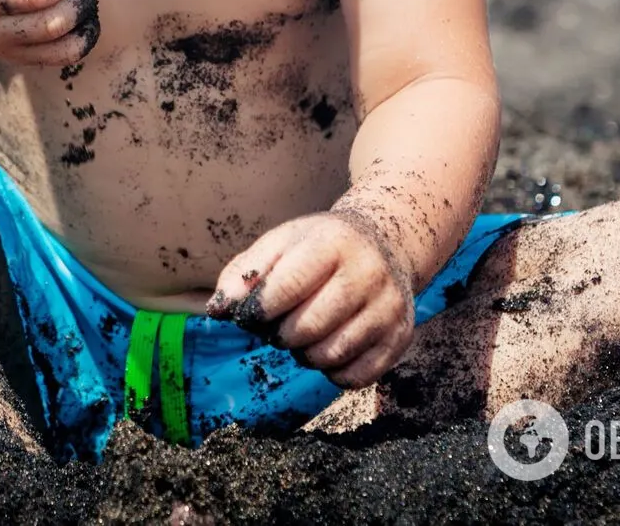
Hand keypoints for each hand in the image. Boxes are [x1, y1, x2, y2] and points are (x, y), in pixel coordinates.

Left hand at [205, 210, 414, 387]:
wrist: (385, 243)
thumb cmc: (321, 247)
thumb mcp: (282, 243)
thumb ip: (245, 273)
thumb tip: (218, 310)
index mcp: (332, 242)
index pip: (289, 286)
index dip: (261, 309)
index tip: (251, 316)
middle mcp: (368, 273)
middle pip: (308, 327)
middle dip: (282, 335)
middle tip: (280, 327)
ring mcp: (389, 308)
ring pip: (331, 355)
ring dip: (305, 355)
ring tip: (304, 336)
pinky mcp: (400, 338)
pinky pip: (356, 377)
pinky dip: (333, 373)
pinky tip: (329, 349)